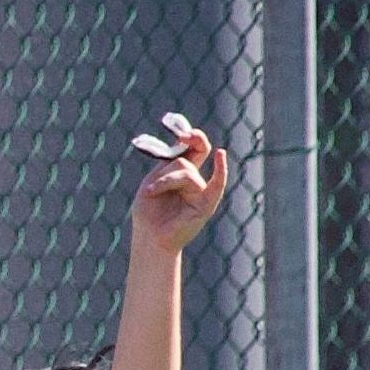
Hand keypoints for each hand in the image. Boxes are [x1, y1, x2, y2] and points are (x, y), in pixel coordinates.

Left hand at [129, 120, 229, 256]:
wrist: (149, 237)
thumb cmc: (149, 213)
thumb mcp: (152, 182)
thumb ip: (167, 166)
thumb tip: (182, 147)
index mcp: (180, 173)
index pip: (192, 148)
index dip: (190, 136)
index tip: (180, 131)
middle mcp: (193, 181)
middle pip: (189, 156)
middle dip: (193, 138)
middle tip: (182, 135)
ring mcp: (201, 192)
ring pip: (186, 171)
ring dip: (165, 180)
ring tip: (150, 192)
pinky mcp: (206, 204)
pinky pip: (216, 184)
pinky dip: (220, 170)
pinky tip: (221, 156)